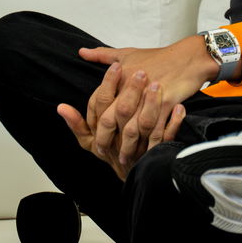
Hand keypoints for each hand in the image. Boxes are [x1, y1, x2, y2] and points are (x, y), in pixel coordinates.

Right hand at [58, 62, 186, 179]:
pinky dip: (175, 123)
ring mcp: (141, 145)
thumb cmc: (112, 154)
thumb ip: (76, 123)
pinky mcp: (158, 152)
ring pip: (147, 124)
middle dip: (131, 90)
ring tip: (158, 85)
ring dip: (152, 104)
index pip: (101, 105)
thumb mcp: (89, 141)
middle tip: (141, 70)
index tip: (117, 65)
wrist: (132, 176)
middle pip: (123, 112)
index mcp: (101, 133)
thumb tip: (60, 107)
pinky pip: (168, 137)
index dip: (108, 85)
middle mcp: (120, 139)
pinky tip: (181, 108)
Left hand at [76, 35, 215, 147]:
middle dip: (107, 139)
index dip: (94, 120)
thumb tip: (82, 53)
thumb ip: (103, 55)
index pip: (99, 103)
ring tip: (125, 158)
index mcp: (120, 78)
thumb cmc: (159, 56)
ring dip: (128, 147)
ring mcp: (149, 99)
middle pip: (111, 120)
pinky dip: (151, 145)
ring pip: (133, 129)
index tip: (93, 132)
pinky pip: (157, 130)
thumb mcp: (128, 53)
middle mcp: (131, 89)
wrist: (189, 57)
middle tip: (104, 152)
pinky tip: (147, 153)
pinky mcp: (166, 105)